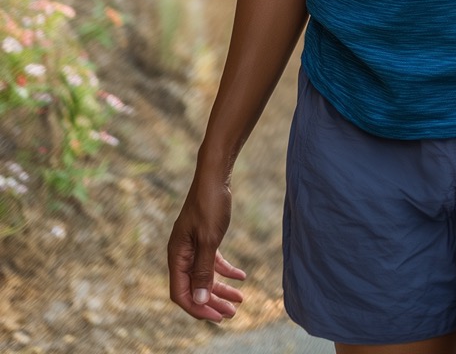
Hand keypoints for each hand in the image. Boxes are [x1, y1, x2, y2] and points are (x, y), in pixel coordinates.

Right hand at [167, 170, 246, 321]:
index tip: (218, 316)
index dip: (198, 307)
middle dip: (212, 302)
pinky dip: (225, 271)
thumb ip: (204, 270)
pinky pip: (213, 262)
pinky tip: (241, 277)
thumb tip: (200, 299)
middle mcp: (181, 254)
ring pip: (205, 276)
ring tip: (240, 300)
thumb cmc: (210, 204)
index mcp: (176, 256)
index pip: (181, 293)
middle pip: (194, 287)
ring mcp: (192, 247)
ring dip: (221, 289)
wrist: (215, 176)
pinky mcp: (204, 238)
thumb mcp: (209, 239)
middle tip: (233, 313)